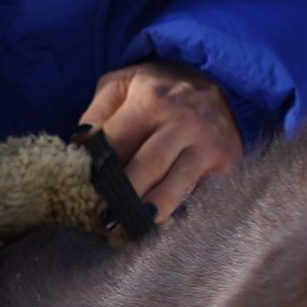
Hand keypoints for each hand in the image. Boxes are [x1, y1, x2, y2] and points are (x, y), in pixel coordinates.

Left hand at [83, 61, 241, 221]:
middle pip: (148, 164)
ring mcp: (208, 143)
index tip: (87, 190)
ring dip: (153, 208)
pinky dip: (185, 211)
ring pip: (177, 183)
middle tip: (105, 218)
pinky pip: (203, 193)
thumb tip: (79, 144)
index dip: (101, 168)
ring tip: (134, 226)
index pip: (119, 140)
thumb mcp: (124, 83)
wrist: (216, 79)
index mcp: (151, 99)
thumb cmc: (161, 89)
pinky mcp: (227, 161)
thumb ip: (98, 111)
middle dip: (124, 194)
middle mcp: (182, 120)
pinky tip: (167, 224)